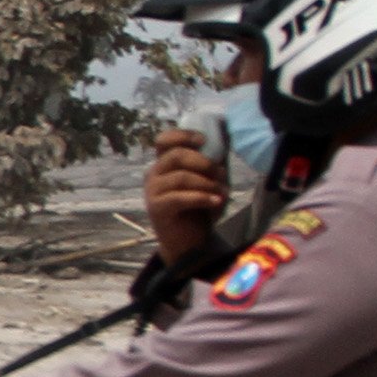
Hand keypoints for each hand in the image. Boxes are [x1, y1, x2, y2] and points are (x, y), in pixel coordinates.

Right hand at [145, 127, 227, 264]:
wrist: (188, 241)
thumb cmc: (198, 208)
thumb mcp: (207, 181)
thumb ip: (210, 164)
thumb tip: (224, 144)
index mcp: (164, 163)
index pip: (164, 140)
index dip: (183, 135)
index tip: (204, 141)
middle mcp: (154, 174)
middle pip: (175, 155)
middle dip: (203, 162)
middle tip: (220, 173)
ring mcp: (153, 191)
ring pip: (180, 177)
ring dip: (206, 183)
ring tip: (222, 192)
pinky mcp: (157, 208)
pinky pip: (180, 197)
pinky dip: (202, 197)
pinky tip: (216, 201)